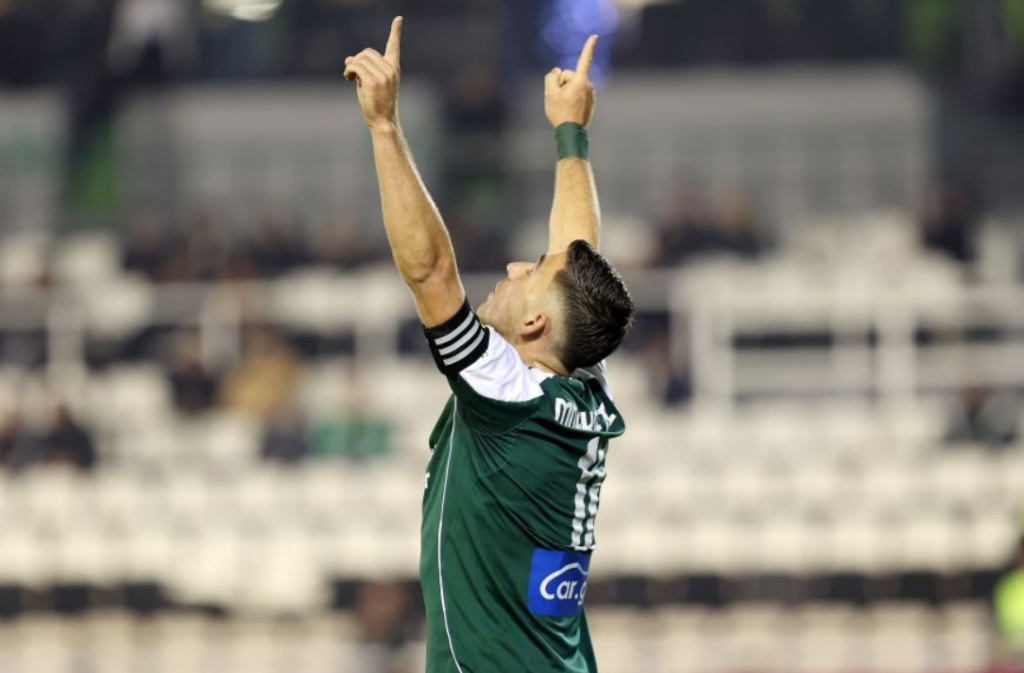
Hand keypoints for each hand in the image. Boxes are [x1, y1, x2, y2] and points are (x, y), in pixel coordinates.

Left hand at [344, 16, 402, 131]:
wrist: (383, 122)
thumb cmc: (377, 105)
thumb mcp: (369, 83)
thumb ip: (362, 70)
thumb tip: (348, 58)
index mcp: (393, 69)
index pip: (394, 47)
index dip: (395, 31)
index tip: (399, 19)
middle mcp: (390, 69)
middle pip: (368, 52)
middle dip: (357, 60)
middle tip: (351, 73)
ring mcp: (383, 75)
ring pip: (360, 58)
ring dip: (351, 66)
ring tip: (349, 78)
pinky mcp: (373, 81)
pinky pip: (355, 66)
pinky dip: (349, 70)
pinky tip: (348, 79)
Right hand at [544, 35, 596, 128]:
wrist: (571, 133)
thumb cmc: (560, 112)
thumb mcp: (549, 93)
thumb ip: (551, 77)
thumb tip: (557, 73)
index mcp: (580, 81)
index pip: (584, 60)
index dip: (588, 47)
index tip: (595, 36)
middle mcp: (588, 85)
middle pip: (570, 76)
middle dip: (562, 83)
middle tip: (559, 99)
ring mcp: (591, 94)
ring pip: (573, 85)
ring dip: (566, 92)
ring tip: (564, 106)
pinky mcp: (590, 102)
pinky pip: (577, 94)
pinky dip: (572, 98)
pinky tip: (568, 109)